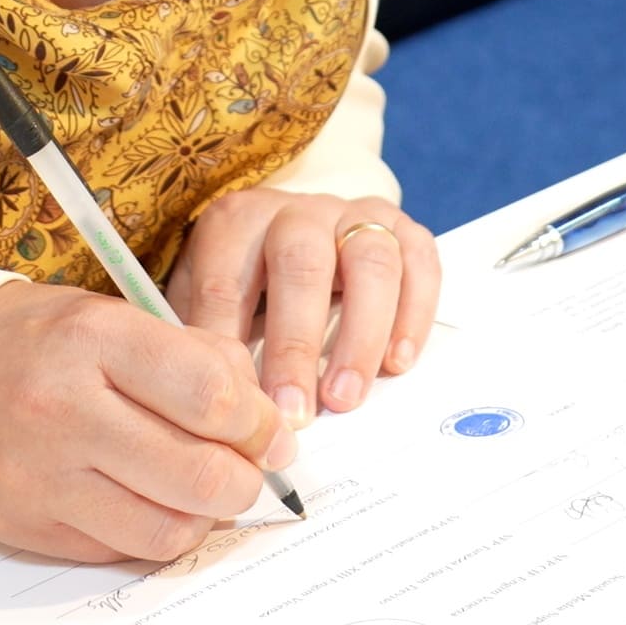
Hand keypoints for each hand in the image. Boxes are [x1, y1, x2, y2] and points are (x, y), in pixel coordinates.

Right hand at [0, 280, 297, 564]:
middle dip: (246, 479)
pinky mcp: (34, 525)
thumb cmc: (35, 344)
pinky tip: (155, 503)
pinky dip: (158, 533)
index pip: (210, 394)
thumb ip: (193, 358)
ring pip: (170, 527)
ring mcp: (47, 475)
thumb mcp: (112, 318)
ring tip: (203, 491)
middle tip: (248, 469)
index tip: (269, 430)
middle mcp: (67, 408)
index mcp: (94, 339)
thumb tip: (266, 421)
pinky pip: (126, 550)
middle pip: (201, 473)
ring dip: (207, 517)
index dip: (259, 423)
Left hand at [164, 191, 441, 429]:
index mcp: (235, 223)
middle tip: (295, 412)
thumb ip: (205, 341)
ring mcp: (352, 216)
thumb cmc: (246, 284)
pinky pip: (419, 260)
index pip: (225, 283)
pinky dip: (414, 313)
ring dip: (361, 334)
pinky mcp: (399, 228)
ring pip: (369, 260)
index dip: (229, 347)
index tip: (238, 406)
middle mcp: (295, 211)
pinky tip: (398, 363)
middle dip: (297, 345)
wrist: (295, 232)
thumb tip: (209, 405)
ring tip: (346, 397)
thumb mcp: (206, 299)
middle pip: (302, 265)